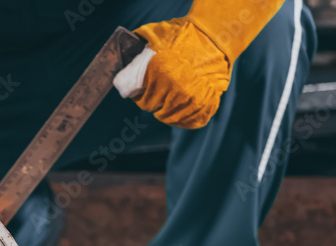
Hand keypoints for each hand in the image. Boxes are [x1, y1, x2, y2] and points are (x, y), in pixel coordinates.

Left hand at [114, 0, 283, 128]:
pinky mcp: (206, 104)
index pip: (140, 99)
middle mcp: (175, 88)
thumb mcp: (153, 40)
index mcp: (159, 73)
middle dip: (153, 102)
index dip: (138, 96)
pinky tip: (183, 108)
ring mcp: (192, 99)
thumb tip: (120, 76)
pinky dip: (185, 118)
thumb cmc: (182, 35)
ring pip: (171, 118)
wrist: (215, 36)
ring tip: (170, 99)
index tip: (139, 92)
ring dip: (168, 111)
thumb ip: (136, 59)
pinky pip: (191, 121)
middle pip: (154, 109)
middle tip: (158, 92)